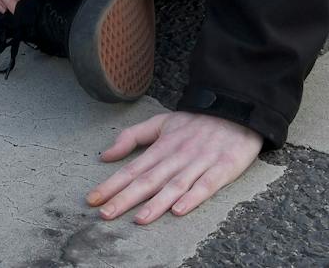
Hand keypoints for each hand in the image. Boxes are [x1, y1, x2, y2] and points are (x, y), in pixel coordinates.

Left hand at [87, 111, 262, 224]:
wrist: (236, 109)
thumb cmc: (196, 121)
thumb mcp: (161, 122)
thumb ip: (132, 136)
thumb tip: (105, 155)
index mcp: (162, 146)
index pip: (132, 169)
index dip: (111, 185)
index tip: (92, 200)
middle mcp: (178, 155)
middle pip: (148, 180)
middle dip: (125, 198)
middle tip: (106, 214)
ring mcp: (200, 162)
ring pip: (175, 185)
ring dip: (156, 203)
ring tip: (139, 219)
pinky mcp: (222, 168)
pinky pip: (206, 185)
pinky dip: (193, 197)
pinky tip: (179, 210)